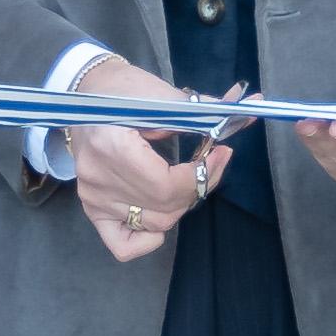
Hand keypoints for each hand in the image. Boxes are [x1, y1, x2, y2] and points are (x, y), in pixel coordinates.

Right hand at [61, 55, 214, 263]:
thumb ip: (204, 112)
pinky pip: (123, 245)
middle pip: (164, 207)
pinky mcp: (92, 208)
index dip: (203, 175)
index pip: (167, 186)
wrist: (86, 93)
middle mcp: (98, 179)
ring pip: (155, 223)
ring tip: (189, 178)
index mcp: (112, 148)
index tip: (221, 152)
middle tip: (213, 161)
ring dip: (181, 204)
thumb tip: (249, 110)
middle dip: (198, 186)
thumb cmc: (123, 90)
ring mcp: (93, 198)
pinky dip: (147, 239)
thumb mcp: (162, 96)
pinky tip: (161, 212)